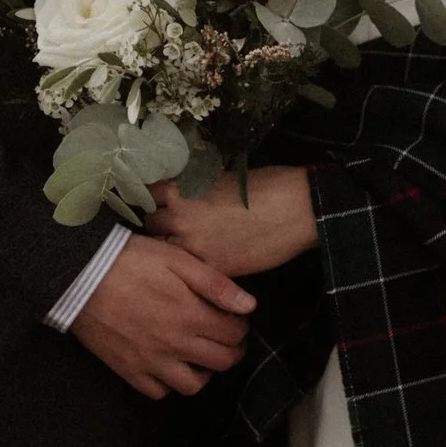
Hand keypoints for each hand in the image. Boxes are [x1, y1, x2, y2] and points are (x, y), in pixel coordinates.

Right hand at [70, 234, 254, 399]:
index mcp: (190, 315)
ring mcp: (149, 361)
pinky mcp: (127, 370)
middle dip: (233, 350)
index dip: (241, 326)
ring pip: (192, 385)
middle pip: (221, 362)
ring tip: (201, 355)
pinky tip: (170, 365)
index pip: (234, 334)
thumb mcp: (177, 258)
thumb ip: (216, 284)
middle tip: (227, 338)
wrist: (79, 274)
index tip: (237, 319)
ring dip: (204, 372)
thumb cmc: (130, 260)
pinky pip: (158, 392)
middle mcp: (173, 345)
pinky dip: (169, 384)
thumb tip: (250, 306)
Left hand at [145, 165, 318, 278]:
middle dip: (161, 223)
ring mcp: (194, 247)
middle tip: (174, 224)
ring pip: (165, 250)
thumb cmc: (265, 184)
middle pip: (151, 224)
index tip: (162, 202)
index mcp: (181, 190)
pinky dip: (191, 265)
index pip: (149, 195)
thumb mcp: (220, 177)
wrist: (296, 210)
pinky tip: (201, 260)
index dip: (156, 198)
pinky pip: (189, 270)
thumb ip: (194, 187)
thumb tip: (181, 193)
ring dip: (172, 246)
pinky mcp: (212, 270)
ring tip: (186, 244)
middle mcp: (180, 219)